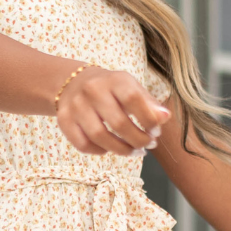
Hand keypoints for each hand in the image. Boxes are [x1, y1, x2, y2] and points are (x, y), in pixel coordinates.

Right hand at [56, 67, 171, 157]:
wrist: (72, 83)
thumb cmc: (110, 89)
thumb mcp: (130, 87)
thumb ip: (149, 103)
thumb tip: (165, 118)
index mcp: (114, 80)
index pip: (133, 100)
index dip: (148, 120)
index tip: (156, 131)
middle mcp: (92, 91)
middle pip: (118, 123)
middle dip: (138, 140)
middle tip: (148, 145)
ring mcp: (76, 106)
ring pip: (100, 137)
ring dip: (121, 150)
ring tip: (133, 151)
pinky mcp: (64, 121)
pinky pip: (83, 144)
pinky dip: (100, 151)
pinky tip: (109, 149)